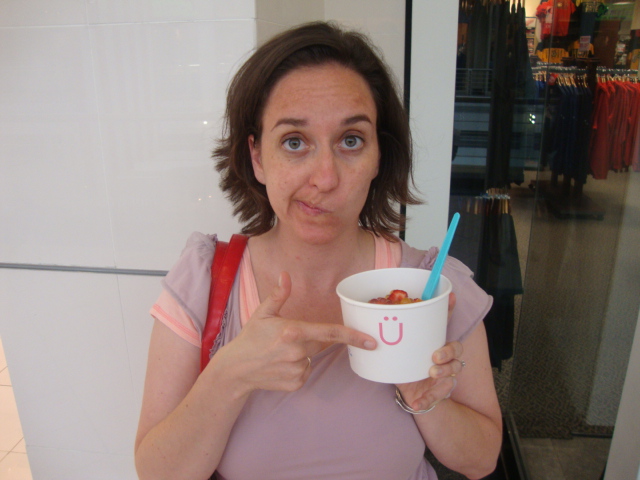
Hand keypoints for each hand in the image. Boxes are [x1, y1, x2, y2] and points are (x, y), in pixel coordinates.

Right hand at [213, 272, 376, 393]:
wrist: (236, 369)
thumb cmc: (251, 338)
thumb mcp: (263, 313)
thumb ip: (278, 294)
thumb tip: (286, 275)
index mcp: (292, 331)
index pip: (330, 333)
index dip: (353, 336)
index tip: (371, 340)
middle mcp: (297, 352)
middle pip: (321, 343)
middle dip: (311, 339)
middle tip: (287, 338)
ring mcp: (297, 370)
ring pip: (313, 358)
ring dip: (304, 354)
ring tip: (280, 352)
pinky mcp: (296, 383)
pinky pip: (306, 371)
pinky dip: (298, 367)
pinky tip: (280, 364)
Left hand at [396, 292, 464, 410]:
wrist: (409, 394)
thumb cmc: (407, 369)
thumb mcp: (399, 353)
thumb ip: (394, 341)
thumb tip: (380, 318)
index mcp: (435, 345)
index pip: (444, 324)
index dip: (449, 311)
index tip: (451, 297)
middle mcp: (444, 358)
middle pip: (456, 349)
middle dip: (448, 351)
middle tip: (436, 355)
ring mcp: (445, 375)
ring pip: (454, 371)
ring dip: (445, 371)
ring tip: (432, 373)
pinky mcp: (439, 393)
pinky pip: (437, 397)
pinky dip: (427, 400)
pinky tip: (417, 404)